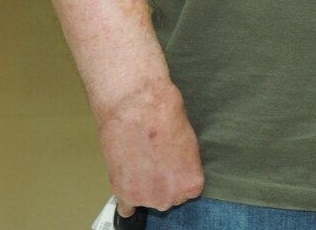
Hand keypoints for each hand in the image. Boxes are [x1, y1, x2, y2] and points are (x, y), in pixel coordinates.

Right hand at [96, 80, 204, 215]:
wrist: (137, 107)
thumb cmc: (164, 115)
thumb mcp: (189, 141)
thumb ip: (184, 165)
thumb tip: (177, 168)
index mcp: (191, 183)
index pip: (188, 191)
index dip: (178, 176)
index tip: (172, 166)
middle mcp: (170, 196)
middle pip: (168, 197)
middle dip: (162, 182)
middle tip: (154, 160)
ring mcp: (146, 198)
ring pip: (147, 199)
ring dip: (143, 187)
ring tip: (140, 161)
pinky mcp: (124, 194)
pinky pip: (126, 208)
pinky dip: (126, 197)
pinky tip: (128, 181)